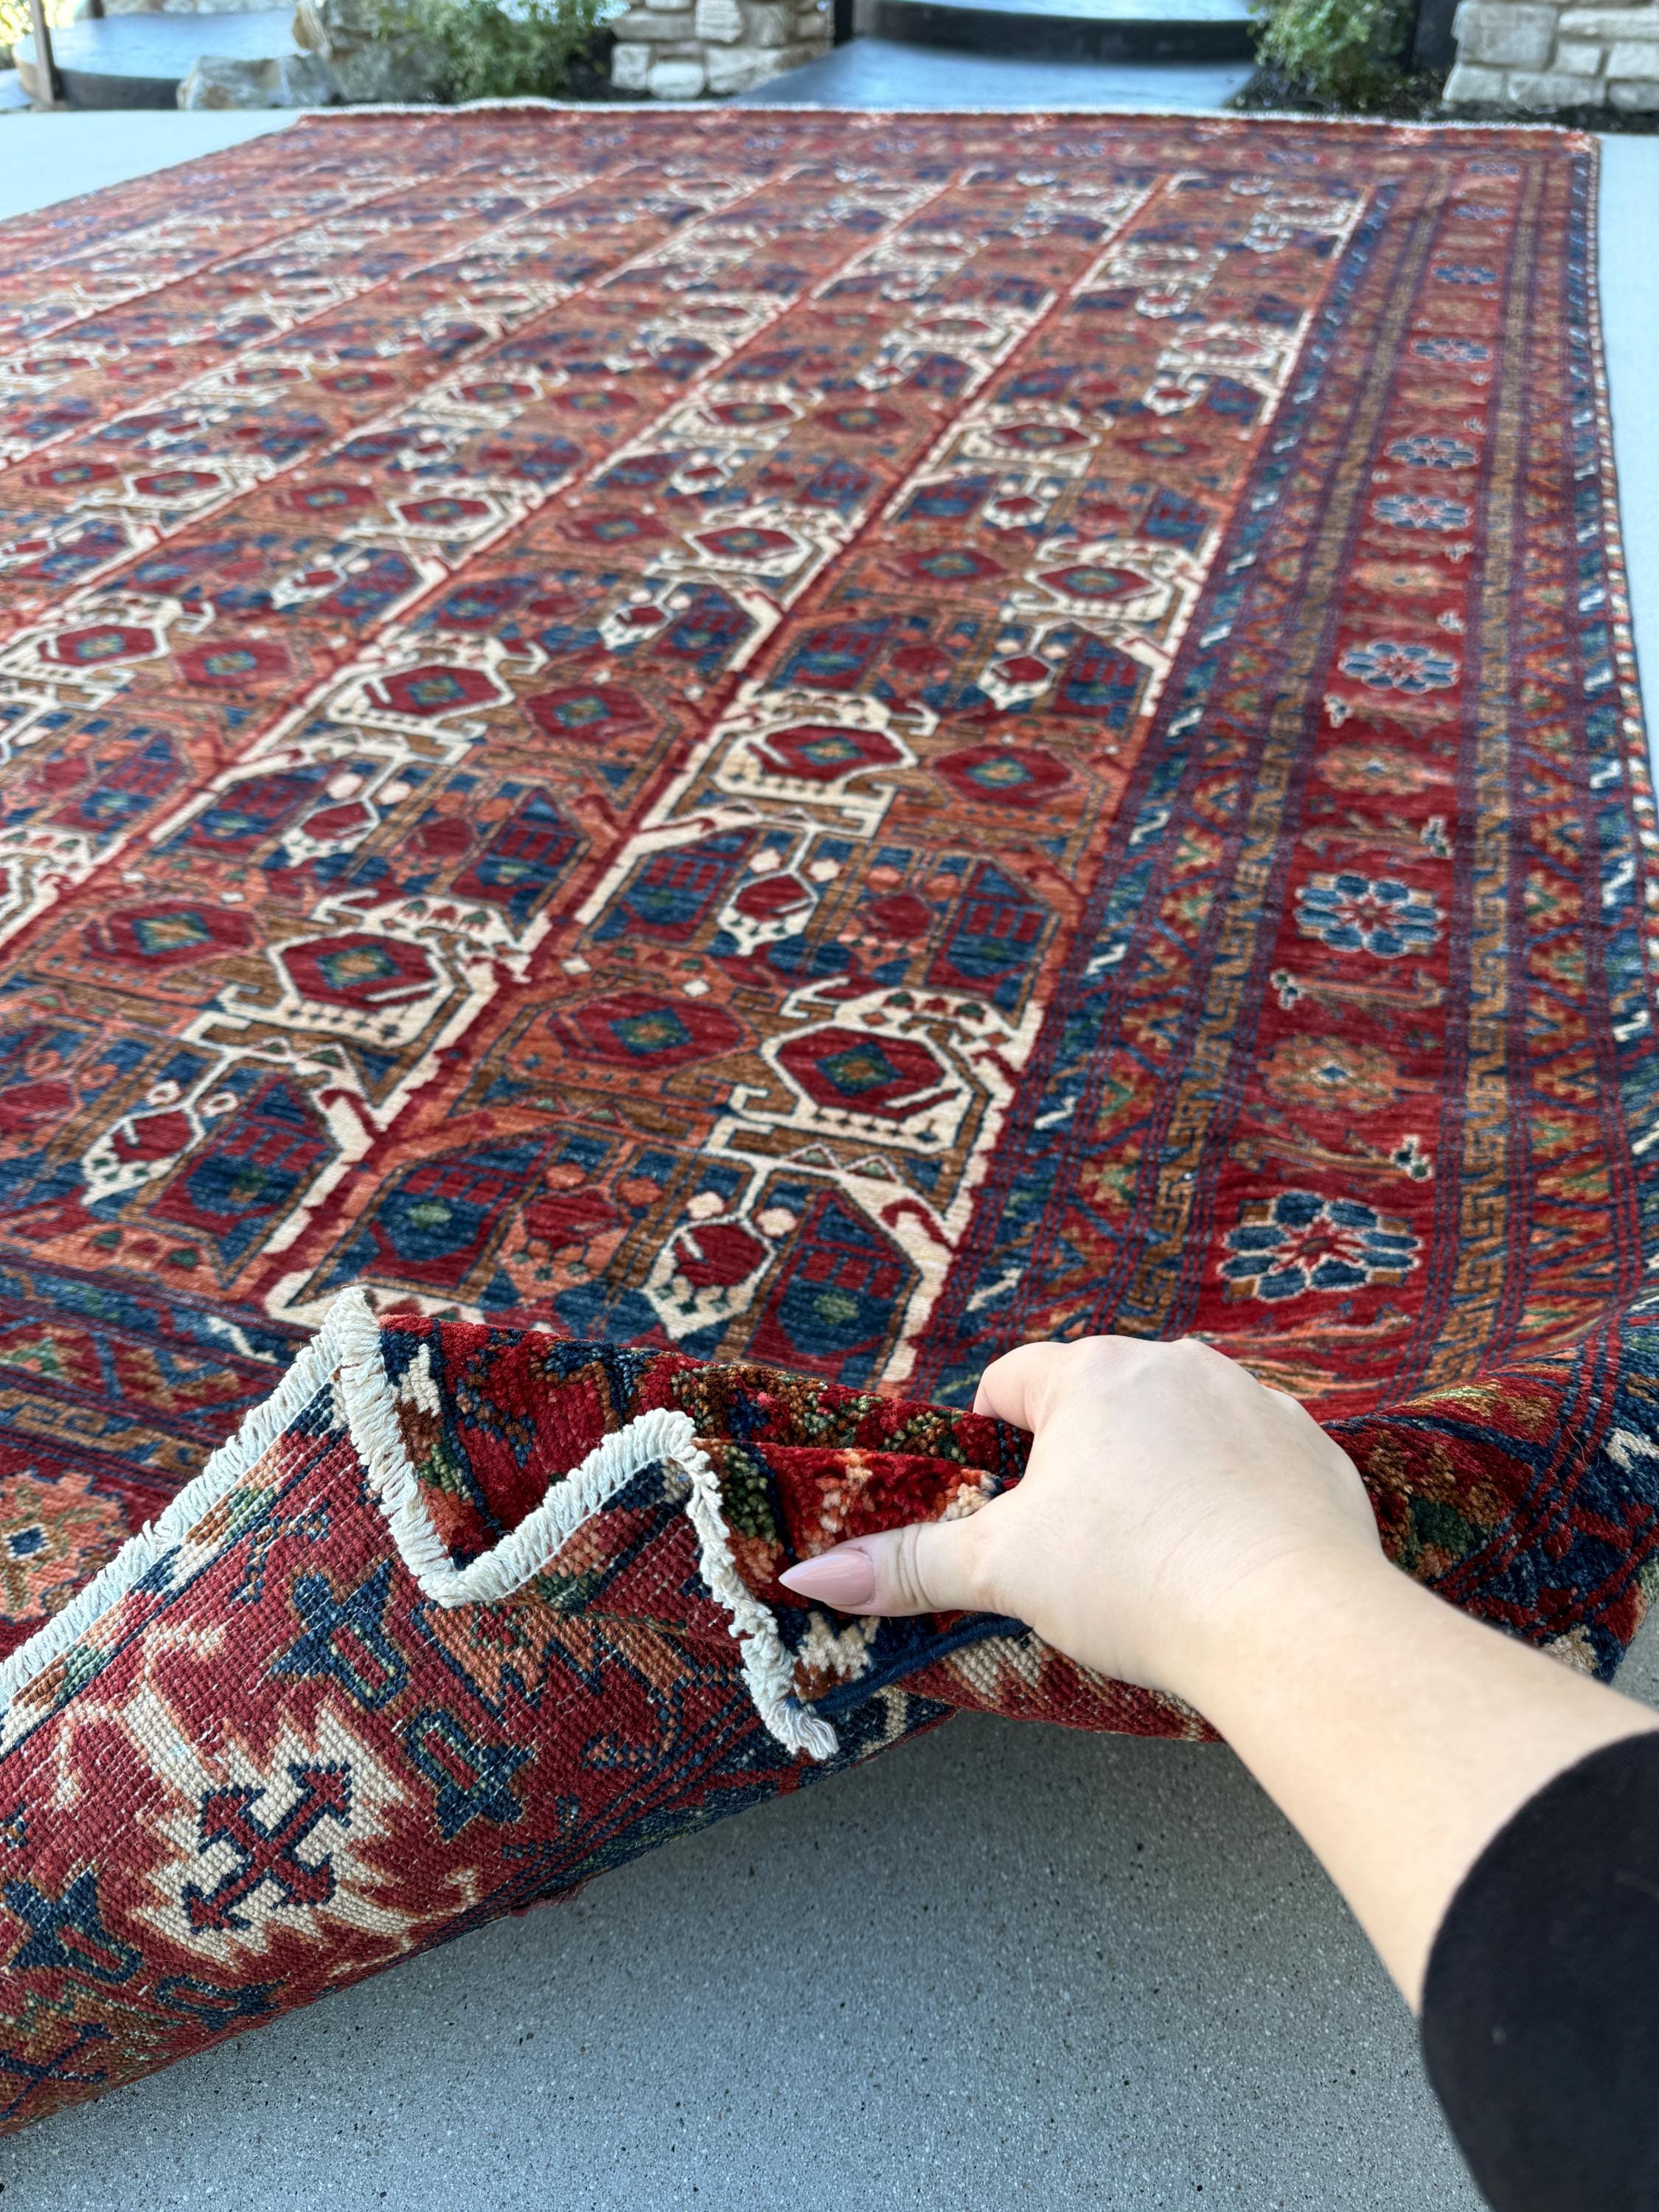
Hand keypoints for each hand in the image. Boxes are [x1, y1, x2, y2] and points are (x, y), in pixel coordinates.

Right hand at [777, 1335, 1383, 1711]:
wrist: (1291, 1620)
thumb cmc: (1136, 1579)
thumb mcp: (1005, 1571)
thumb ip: (907, 1566)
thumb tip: (809, 1576)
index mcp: (1091, 1376)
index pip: (1013, 1381)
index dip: (993, 1438)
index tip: (1000, 1499)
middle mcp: (1175, 1365)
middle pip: (1100, 1400)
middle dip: (1081, 1462)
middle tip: (1077, 1545)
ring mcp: (1254, 1400)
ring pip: (1181, 1424)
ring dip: (1161, 1471)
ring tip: (1155, 1555)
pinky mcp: (1313, 1449)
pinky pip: (1255, 1460)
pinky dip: (1235, 1498)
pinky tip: (1227, 1559)